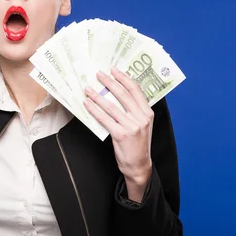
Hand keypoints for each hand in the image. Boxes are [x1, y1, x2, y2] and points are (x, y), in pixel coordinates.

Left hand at [83, 67, 154, 184]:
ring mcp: (131, 126)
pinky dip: (94, 110)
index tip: (114, 70)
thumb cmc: (138, 143)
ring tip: (88, 89)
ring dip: (97, 96)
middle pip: (123, 95)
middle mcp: (141, 118)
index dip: (124, 78)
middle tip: (98, 74)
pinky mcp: (121, 135)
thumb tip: (117, 93)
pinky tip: (87, 104)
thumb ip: (134, 110)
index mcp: (148, 113)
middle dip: (109, 82)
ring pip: (111, 106)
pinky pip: (104, 119)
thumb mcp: (142, 124)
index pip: (136, 90)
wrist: (138, 165)